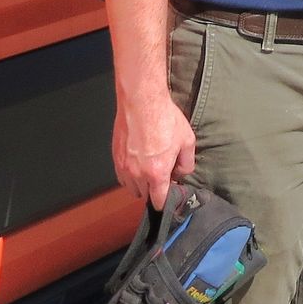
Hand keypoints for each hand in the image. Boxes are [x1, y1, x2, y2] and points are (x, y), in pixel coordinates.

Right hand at [112, 92, 196, 208]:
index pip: (159, 202)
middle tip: (162, 177)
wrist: (142, 101)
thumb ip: (186, 163)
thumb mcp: (187, 140)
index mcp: (157, 173)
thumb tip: (182, 173)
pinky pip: (121, 176)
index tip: (170, 196)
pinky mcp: (116, 156)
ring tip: (149, 171)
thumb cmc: (164, 118)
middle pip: (145, 196)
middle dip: (154, 191)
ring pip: (131, 188)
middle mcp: (138, 174)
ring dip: (140, 185)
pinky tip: (138, 165)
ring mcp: (124, 166)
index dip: (166, 201)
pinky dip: (129, 176)